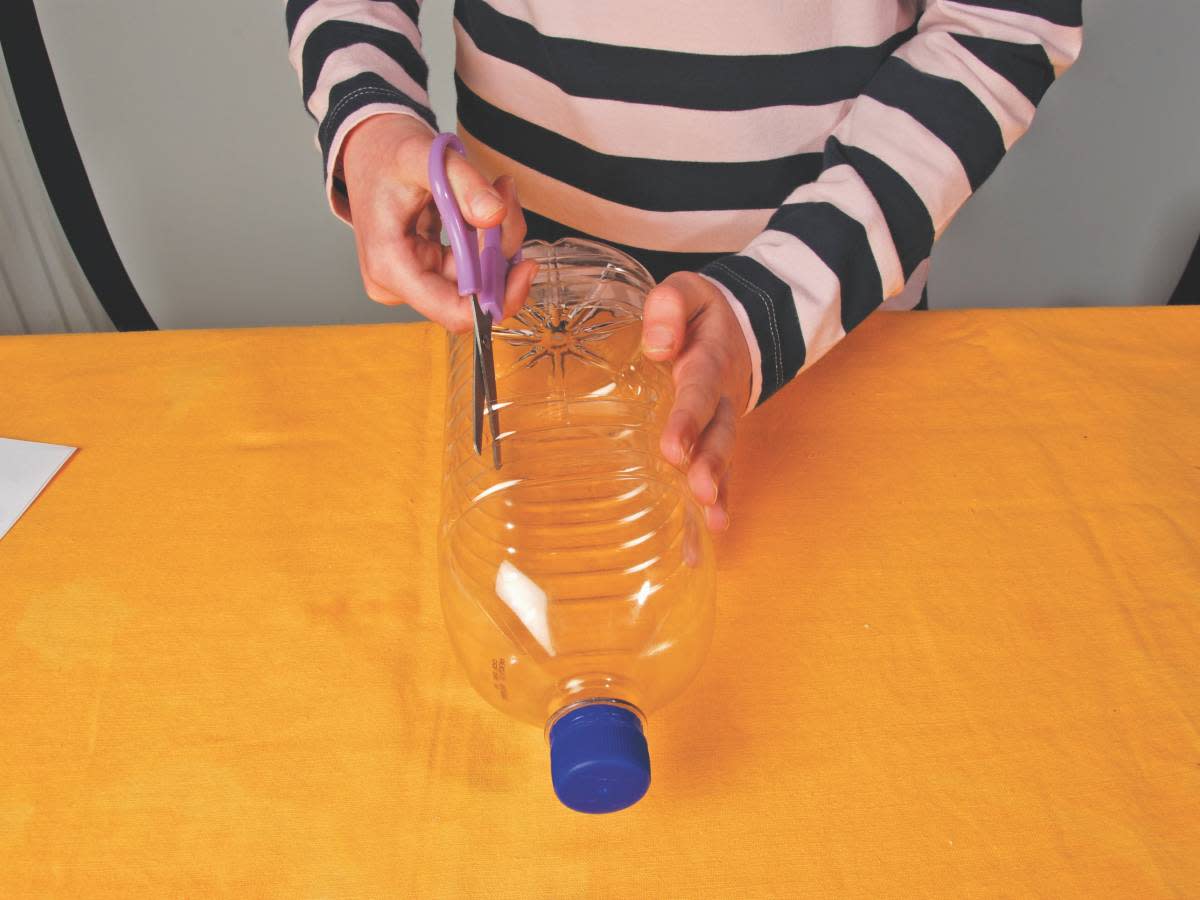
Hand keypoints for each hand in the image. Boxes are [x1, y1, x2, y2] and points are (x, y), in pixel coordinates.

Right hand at [340, 114, 538, 331]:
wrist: (368, 146)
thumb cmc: (384, 153)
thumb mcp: (423, 155)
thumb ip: (463, 183)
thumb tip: (496, 215)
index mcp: (390, 266)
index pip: (453, 312)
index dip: (497, 298)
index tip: (525, 266)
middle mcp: (399, 283)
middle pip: (472, 292)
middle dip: (500, 250)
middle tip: (507, 198)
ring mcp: (414, 279)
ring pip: (478, 277)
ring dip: (497, 238)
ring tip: (498, 190)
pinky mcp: (427, 269)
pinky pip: (471, 265)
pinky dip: (486, 237)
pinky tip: (485, 203)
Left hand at [642, 272, 751, 532]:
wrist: (742, 326)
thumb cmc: (702, 314)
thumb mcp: (687, 292)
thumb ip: (670, 306)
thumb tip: (657, 346)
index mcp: (708, 361)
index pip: (698, 390)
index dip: (688, 419)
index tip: (673, 448)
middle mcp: (722, 398)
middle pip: (719, 433)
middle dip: (710, 464)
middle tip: (700, 491)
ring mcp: (724, 423)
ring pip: (724, 459)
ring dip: (718, 491)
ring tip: (711, 524)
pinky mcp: (719, 441)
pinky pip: (719, 477)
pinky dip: (713, 510)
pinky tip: (701, 545)